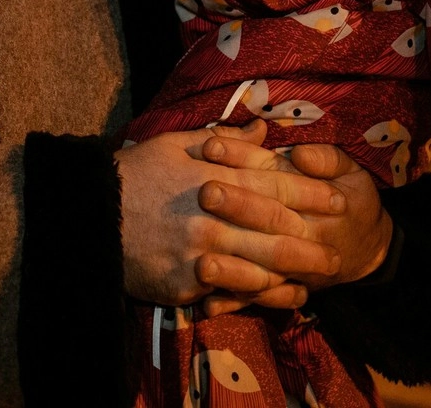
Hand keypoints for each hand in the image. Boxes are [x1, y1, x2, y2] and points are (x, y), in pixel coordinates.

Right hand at [116, 120, 342, 308]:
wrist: (90, 215)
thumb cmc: (136, 173)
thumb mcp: (175, 143)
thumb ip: (225, 141)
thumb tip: (264, 133)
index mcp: (214, 177)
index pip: (275, 185)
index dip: (312, 195)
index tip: (339, 200)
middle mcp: (213, 217)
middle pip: (276, 233)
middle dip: (312, 244)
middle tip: (339, 253)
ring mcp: (200, 254)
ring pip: (259, 268)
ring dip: (292, 276)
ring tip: (317, 281)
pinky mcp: (185, 285)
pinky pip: (231, 292)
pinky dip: (259, 296)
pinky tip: (279, 297)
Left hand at [196, 130, 392, 315]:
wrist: (367, 248)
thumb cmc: (353, 199)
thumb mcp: (351, 171)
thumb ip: (328, 159)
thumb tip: (299, 154)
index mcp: (318, 200)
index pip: (275, 174)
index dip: (243, 157)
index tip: (210, 147)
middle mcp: (305, 235)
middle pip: (268, 219)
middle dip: (237, 207)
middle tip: (204, 193)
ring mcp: (296, 267)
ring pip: (264, 268)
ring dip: (232, 269)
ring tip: (200, 265)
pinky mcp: (287, 289)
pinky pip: (261, 298)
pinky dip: (236, 303)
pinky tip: (208, 305)